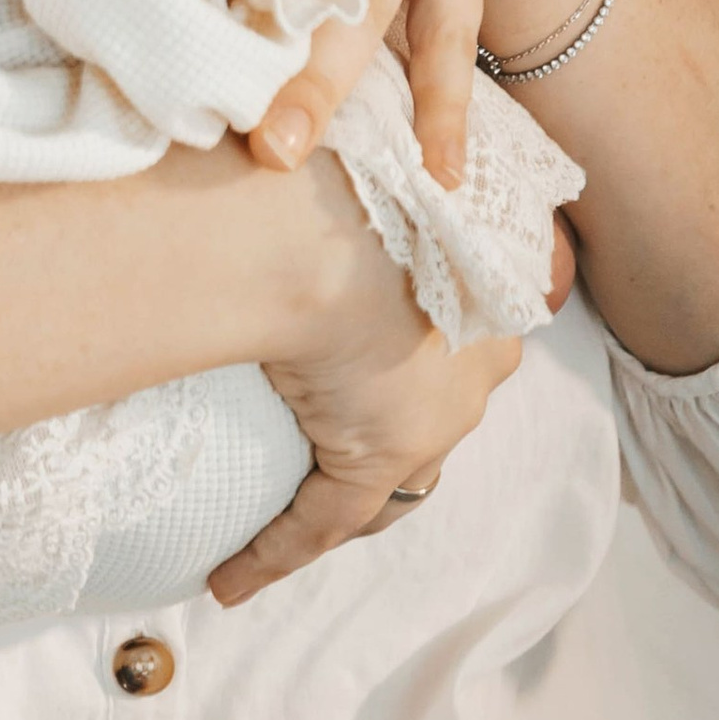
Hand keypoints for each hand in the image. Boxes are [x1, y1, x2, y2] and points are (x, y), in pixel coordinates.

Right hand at [209, 150, 554, 602]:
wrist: (313, 224)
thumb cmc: (325, 173)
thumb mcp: (349, 162)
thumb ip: (327, 170)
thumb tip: (271, 138)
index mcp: (485, 277)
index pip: (466, 334)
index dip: (425, 354)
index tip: (370, 358)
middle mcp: (476, 351)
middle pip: (442, 413)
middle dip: (400, 431)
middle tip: (329, 440)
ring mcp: (433, 410)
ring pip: (395, 475)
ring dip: (346, 495)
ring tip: (288, 512)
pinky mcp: (378, 456)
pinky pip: (325, 522)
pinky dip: (277, 554)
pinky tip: (233, 581)